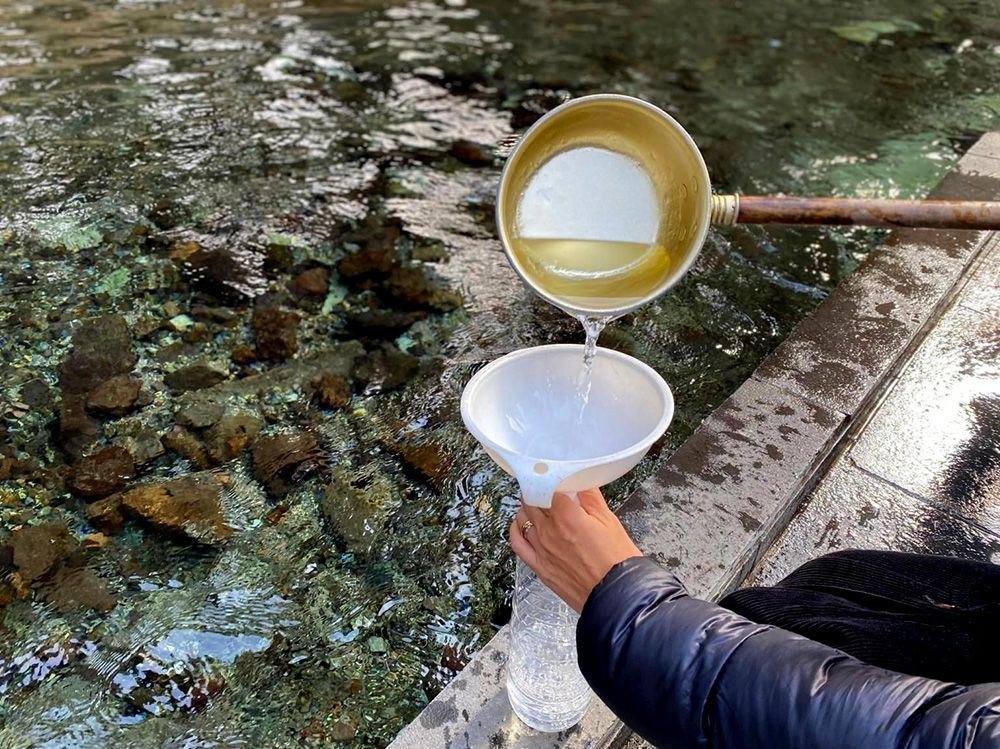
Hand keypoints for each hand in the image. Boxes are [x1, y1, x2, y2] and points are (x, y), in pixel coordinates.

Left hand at [509, 489, 641, 612]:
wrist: (617, 596)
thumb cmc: (617, 559)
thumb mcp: (609, 520)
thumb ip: (590, 496)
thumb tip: (579, 479)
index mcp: (567, 516)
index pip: (547, 486)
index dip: (551, 479)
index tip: (555, 476)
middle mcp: (549, 531)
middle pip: (532, 500)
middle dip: (538, 491)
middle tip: (548, 489)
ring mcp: (541, 549)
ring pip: (523, 518)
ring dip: (528, 508)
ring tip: (538, 504)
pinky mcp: (539, 566)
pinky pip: (517, 543)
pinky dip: (515, 529)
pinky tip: (520, 523)